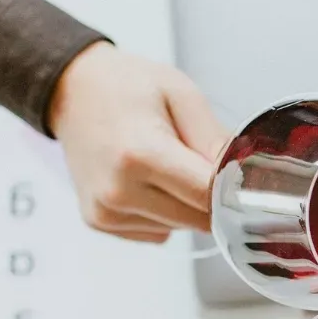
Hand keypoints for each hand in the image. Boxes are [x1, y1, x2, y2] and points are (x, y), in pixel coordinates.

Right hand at [49, 43, 225, 241]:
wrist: (73, 90)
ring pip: (180, 228)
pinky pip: (156, 231)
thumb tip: (244, 174)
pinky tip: (147, 180)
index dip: (233, 188)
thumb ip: (214, 138)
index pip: (208, 195)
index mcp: (139, 154)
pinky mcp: (100, 222)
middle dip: (211, 197)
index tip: (242, 175)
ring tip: (165, 164)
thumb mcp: (181, 94)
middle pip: (197, 220)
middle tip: (201, 160)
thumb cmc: (126, 86)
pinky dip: (163, 212)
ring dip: (186, 205)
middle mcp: (118, 191)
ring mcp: (106, 211)